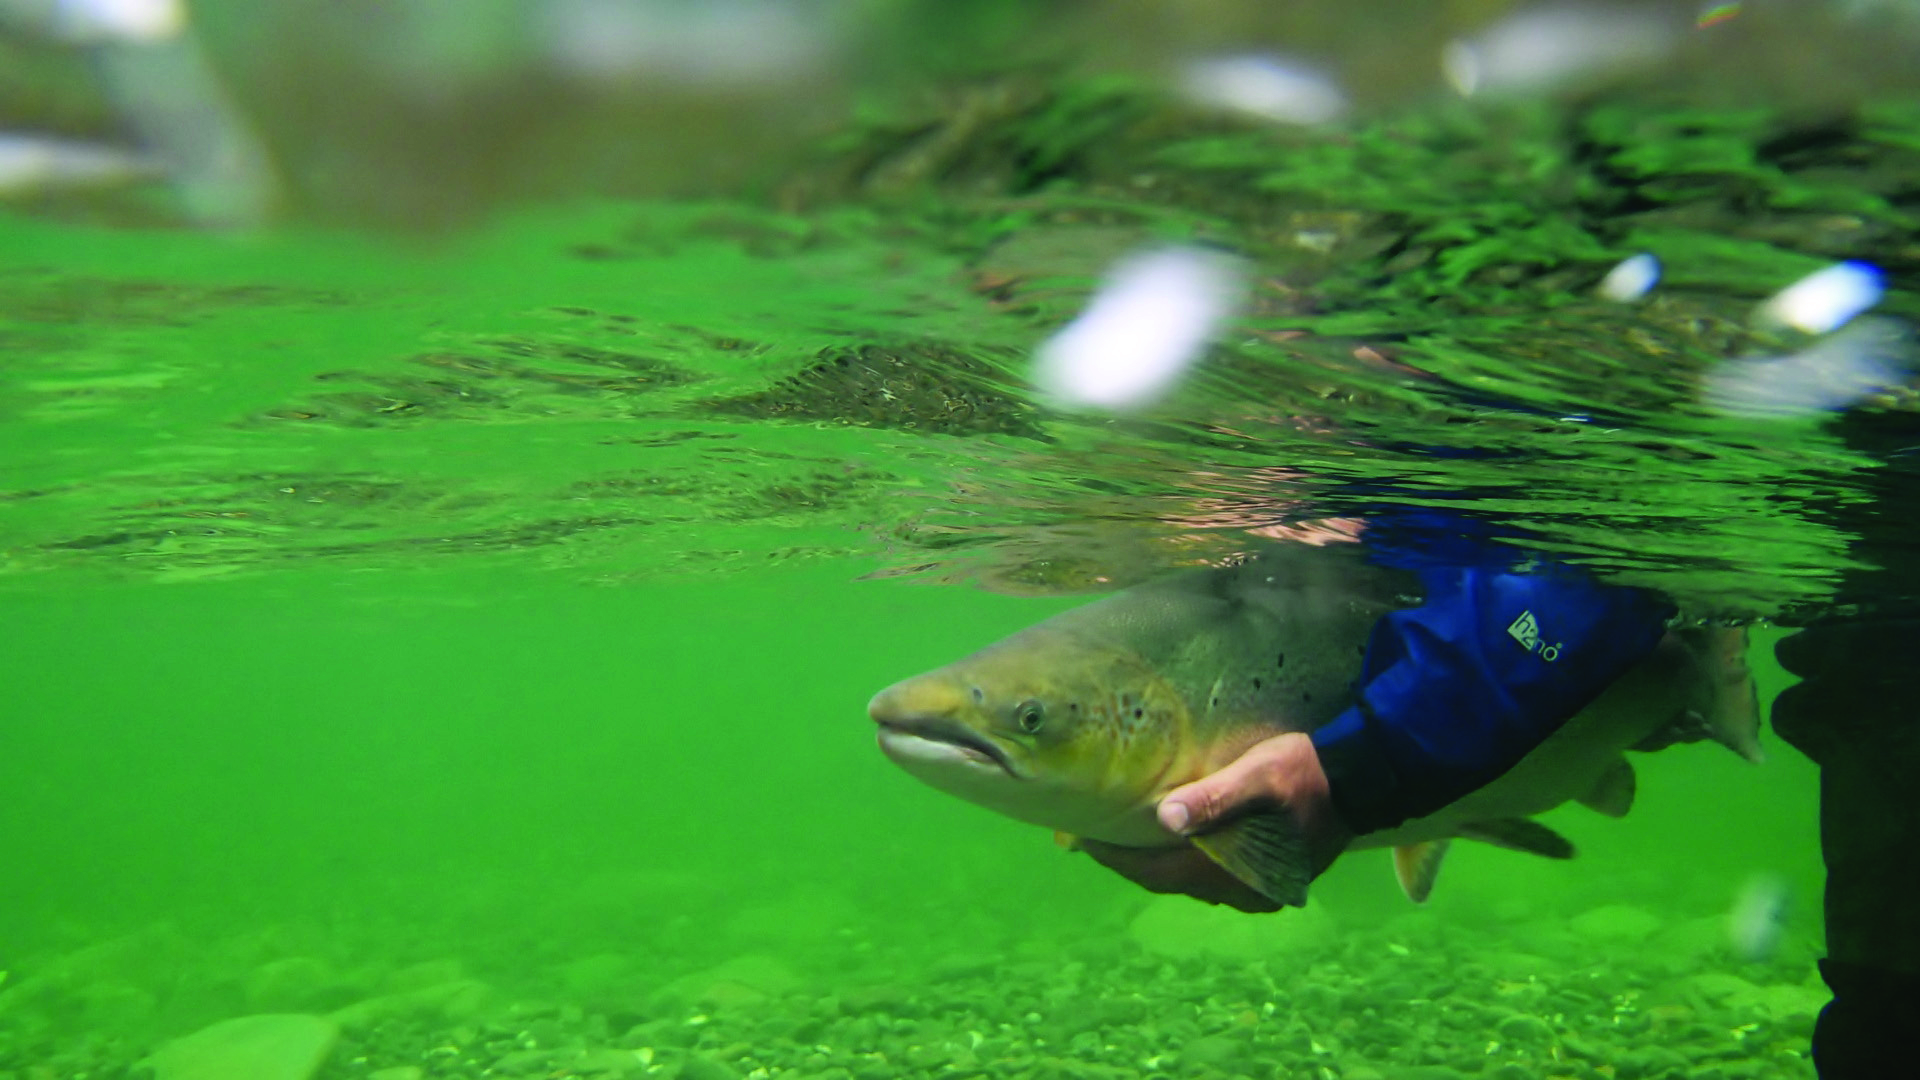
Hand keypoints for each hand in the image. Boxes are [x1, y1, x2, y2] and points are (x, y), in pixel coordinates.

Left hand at [1076, 732, 1352, 912]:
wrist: (1366, 780)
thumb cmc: (1307, 770)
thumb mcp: (1258, 773)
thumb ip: (1214, 797)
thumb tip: (1164, 817)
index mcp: (1235, 870)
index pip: (1155, 871)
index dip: (1114, 856)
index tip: (1078, 838)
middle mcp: (1243, 891)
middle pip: (1166, 879)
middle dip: (1127, 857)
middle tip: (1087, 834)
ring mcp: (1257, 890)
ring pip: (1187, 879)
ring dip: (1154, 859)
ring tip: (1119, 833)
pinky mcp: (1269, 880)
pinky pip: (1211, 876)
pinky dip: (1184, 860)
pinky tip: (1168, 839)